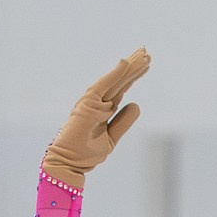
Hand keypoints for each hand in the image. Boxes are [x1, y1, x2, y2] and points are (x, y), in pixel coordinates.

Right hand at [44, 48, 149, 186]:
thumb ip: (122, 122)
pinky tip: (125, 62)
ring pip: (115, 80)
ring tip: (143, 54)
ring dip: (129, 67)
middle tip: (146, 52)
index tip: (146, 63)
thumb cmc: (86, 154)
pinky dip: (114, 74)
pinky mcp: (88, 104)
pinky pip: (104, 86)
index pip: (122, 88)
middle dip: (134, 66)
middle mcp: (98, 101)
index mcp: (103, 109)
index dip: (133, 75)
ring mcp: (92, 101)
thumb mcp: (111, 137)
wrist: (69, 164)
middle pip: (120, 80)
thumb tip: (135, 105)